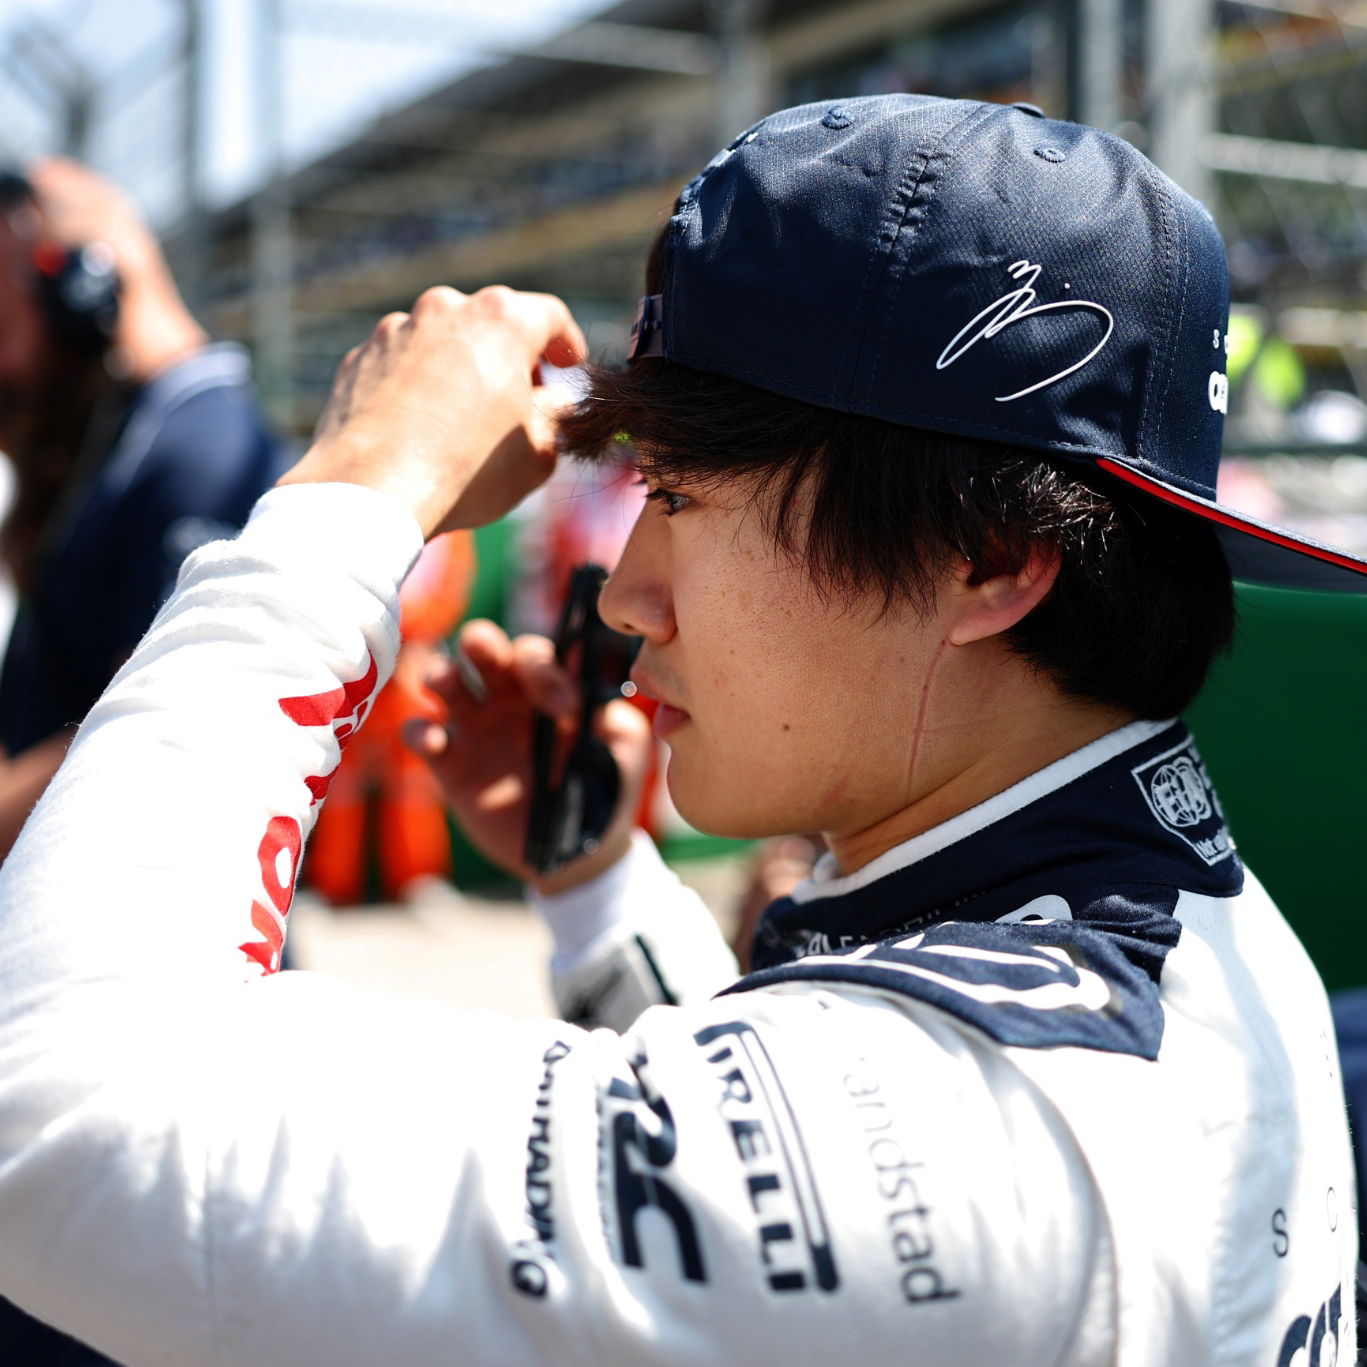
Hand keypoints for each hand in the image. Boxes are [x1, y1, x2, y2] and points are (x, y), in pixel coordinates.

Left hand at [278, 286, 586, 535]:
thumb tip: (552, 406)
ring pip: (441, 340)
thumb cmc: (468, 470)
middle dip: (510, 355)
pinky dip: (416, 384)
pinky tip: (420, 427)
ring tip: (464, 418)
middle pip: (491, 321)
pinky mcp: (359, 357)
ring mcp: (396, 329)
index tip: (569, 368)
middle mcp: (446, 308)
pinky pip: (400, 363)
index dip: (566, 344)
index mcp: (502, 321)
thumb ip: (554, 418)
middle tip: (521, 397)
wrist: (373, 489)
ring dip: (459, 367)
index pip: (549, 316)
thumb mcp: (539, 454)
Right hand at [405, 619, 651, 893]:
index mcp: (550, 687)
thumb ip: (611, 714)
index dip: (542, 667)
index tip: (564, 708)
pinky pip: (422, 735)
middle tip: (482, 649)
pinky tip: (436, 741)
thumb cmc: (608, 785)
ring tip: (443, 682)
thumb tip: (591, 692)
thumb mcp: (623, 746)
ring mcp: (477, 728)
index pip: (534, 654)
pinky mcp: (452, 764)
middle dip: (480, 641)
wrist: (580, 847)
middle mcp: (509, 698)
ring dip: (441, 673)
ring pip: (447, 681)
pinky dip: (421, 731)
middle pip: (484, 649)